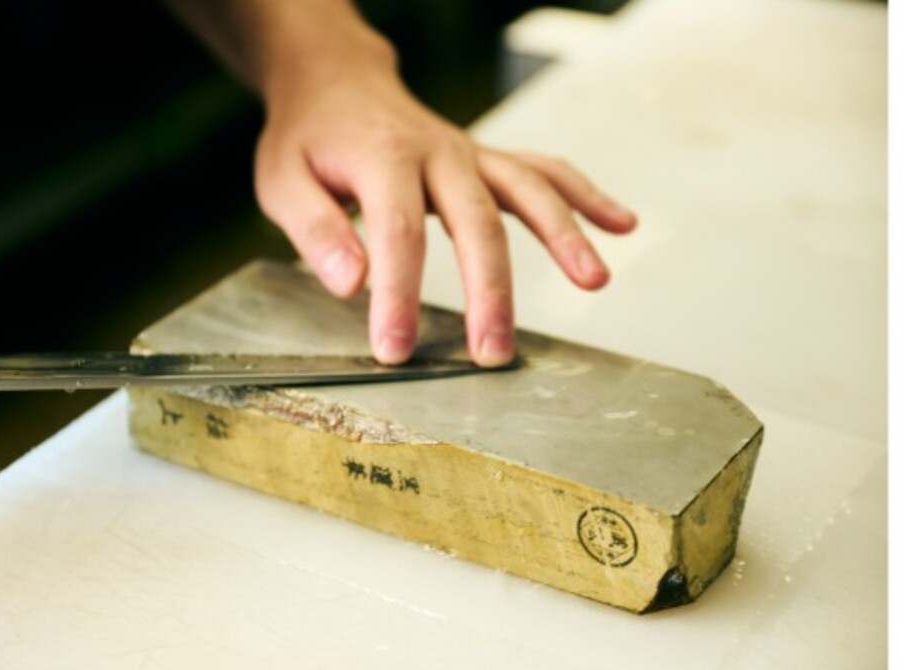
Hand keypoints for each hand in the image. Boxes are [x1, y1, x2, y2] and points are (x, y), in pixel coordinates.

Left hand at [254, 45, 636, 366]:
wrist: (336, 83)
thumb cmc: (308, 139)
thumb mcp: (282, 181)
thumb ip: (316, 231)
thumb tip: (350, 284)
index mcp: (382, 158)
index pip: (397, 234)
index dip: (399, 296)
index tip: (395, 349)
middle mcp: (438, 152)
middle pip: (477, 222)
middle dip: (491, 292)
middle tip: (492, 353)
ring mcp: (470, 154)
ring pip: (527, 191)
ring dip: (564, 236)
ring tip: (594, 281)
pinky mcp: (488, 161)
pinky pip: (545, 173)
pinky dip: (585, 197)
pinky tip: (621, 225)